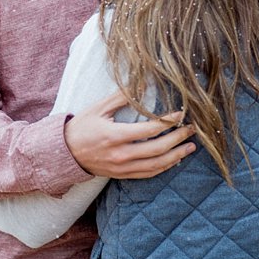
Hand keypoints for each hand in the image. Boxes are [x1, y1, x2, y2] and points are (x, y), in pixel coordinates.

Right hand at [64, 91, 196, 178]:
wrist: (66, 153)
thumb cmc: (82, 126)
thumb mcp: (99, 107)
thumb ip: (122, 96)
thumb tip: (143, 83)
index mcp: (115, 136)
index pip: (149, 130)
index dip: (168, 122)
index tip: (180, 114)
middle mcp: (121, 154)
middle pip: (158, 149)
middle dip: (178, 139)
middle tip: (192, 129)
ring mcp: (123, 167)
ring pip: (157, 165)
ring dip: (177, 156)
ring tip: (191, 146)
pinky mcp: (123, 175)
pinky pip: (148, 173)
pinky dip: (164, 167)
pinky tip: (175, 159)